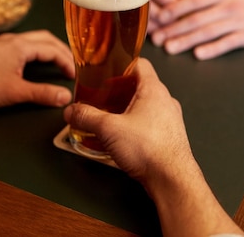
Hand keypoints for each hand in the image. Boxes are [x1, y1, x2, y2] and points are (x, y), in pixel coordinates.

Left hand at [0, 30, 74, 107]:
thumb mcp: (16, 92)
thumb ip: (43, 94)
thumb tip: (64, 96)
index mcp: (21, 46)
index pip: (53, 49)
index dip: (67, 62)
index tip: (74, 74)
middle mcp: (13, 39)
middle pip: (46, 38)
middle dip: (62, 51)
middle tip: (72, 65)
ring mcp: (3, 42)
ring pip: (34, 39)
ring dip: (49, 49)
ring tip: (58, 62)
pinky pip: (23, 43)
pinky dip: (36, 50)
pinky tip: (35, 61)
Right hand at [63, 58, 191, 185]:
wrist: (171, 180)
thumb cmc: (150, 150)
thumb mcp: (108, 129)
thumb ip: (86, 117)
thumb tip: (72, 111)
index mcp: (153, 90)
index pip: (139, 64)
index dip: (121, 63)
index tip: (107, 67)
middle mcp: (165, 101)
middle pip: (139, 86)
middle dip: (118, 91)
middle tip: (101, 96)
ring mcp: (169, 120)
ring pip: (144, 106)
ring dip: (126, 110)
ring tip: (108, 118)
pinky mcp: (168, 137)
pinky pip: (149, 124)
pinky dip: (134, 126)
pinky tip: (120, 138)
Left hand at [149, 0, 243, 59]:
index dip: (175, 8)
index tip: (160, 16)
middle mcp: (229, 5)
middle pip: (197, 18)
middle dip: (174, 29)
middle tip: (157, 38)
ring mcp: (240, 21)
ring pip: (209, 32)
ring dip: (187, 41)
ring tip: (170, 48)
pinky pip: (228, 43)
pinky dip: (213, 49)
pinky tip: (198, 55)